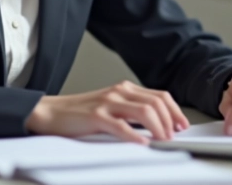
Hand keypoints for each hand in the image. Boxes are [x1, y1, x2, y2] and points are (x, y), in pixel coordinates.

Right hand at [24, 80, 189, 144]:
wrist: (49, 112)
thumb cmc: (79, 114)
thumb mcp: (110, 107)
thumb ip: (131, 111)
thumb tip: (157, 126)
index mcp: (124, 89)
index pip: (160, 96)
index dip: (175, 111)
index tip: (182, 125)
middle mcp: (119, 91)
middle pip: (156, 102)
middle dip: (171, 120)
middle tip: (175, 136)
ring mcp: (108, 102)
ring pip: (144, 111)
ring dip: (159, 128)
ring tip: (163, 140)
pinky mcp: (95, 116)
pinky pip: (121, 126)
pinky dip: (135, 136)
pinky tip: (142, 144)